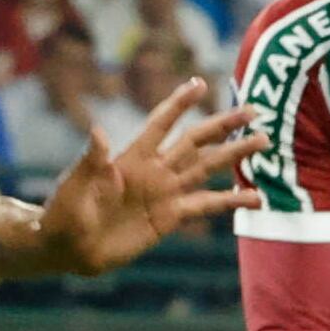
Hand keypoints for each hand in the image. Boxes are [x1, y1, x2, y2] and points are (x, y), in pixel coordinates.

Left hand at [39, 77, 266, 274]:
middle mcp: (154, 171)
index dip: (178, 103)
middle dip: (222, 125)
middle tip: (253, 110)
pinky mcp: (170, 218)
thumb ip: (91, 159)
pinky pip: (206, 206)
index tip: (198, 82)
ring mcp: (164, 193)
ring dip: (234, 155)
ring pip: (207, 168)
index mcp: (131, 157)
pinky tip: (256, 198)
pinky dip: (231, 201)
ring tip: (264, 143)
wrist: (67, 248)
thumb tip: (98, 130)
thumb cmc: (65, 212)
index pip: (161, 124)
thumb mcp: (75, 184)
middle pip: (195, 141)